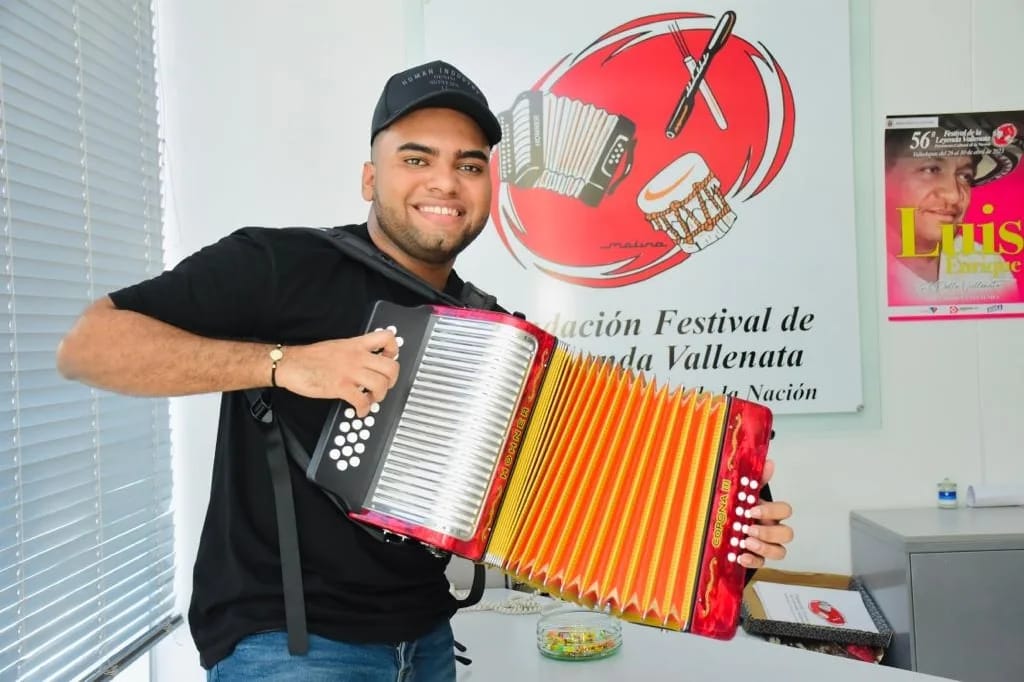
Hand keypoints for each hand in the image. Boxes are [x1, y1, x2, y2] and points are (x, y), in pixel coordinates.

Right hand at [274, 329, 399, 415]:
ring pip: (380, 384)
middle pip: (390, 367)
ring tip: (371, 399)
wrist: (290, 363)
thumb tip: (368, 359)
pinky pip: (362, 401)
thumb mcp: (337, 346)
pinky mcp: (340, 387)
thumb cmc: (310, 357)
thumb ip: (355, 350)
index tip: (389, 360)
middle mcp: (356, 357)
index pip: (387, 338)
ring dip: (379, 396)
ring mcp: (349, 372)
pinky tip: (359, 410)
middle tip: (384, 386)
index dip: (394, 351)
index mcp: (356, 345)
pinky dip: (364, 409)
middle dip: (391, 381)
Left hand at [738, 459, 793, 568]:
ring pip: (780, 552)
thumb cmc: (735, 510)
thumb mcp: (742, 493)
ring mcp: (766, 546)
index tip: (752, 510)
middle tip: (749, 529)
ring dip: (764, 548)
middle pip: (787, 534)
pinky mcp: (756, 559)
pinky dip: (752, 561)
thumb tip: (769, 463)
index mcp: (770, 512)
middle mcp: (772, 530)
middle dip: (769, 532)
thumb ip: (756, 480)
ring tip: (745, 542)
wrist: (718, 527)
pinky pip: (762, 564)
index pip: (785, 510)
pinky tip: (740, 556)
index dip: (772, 511)